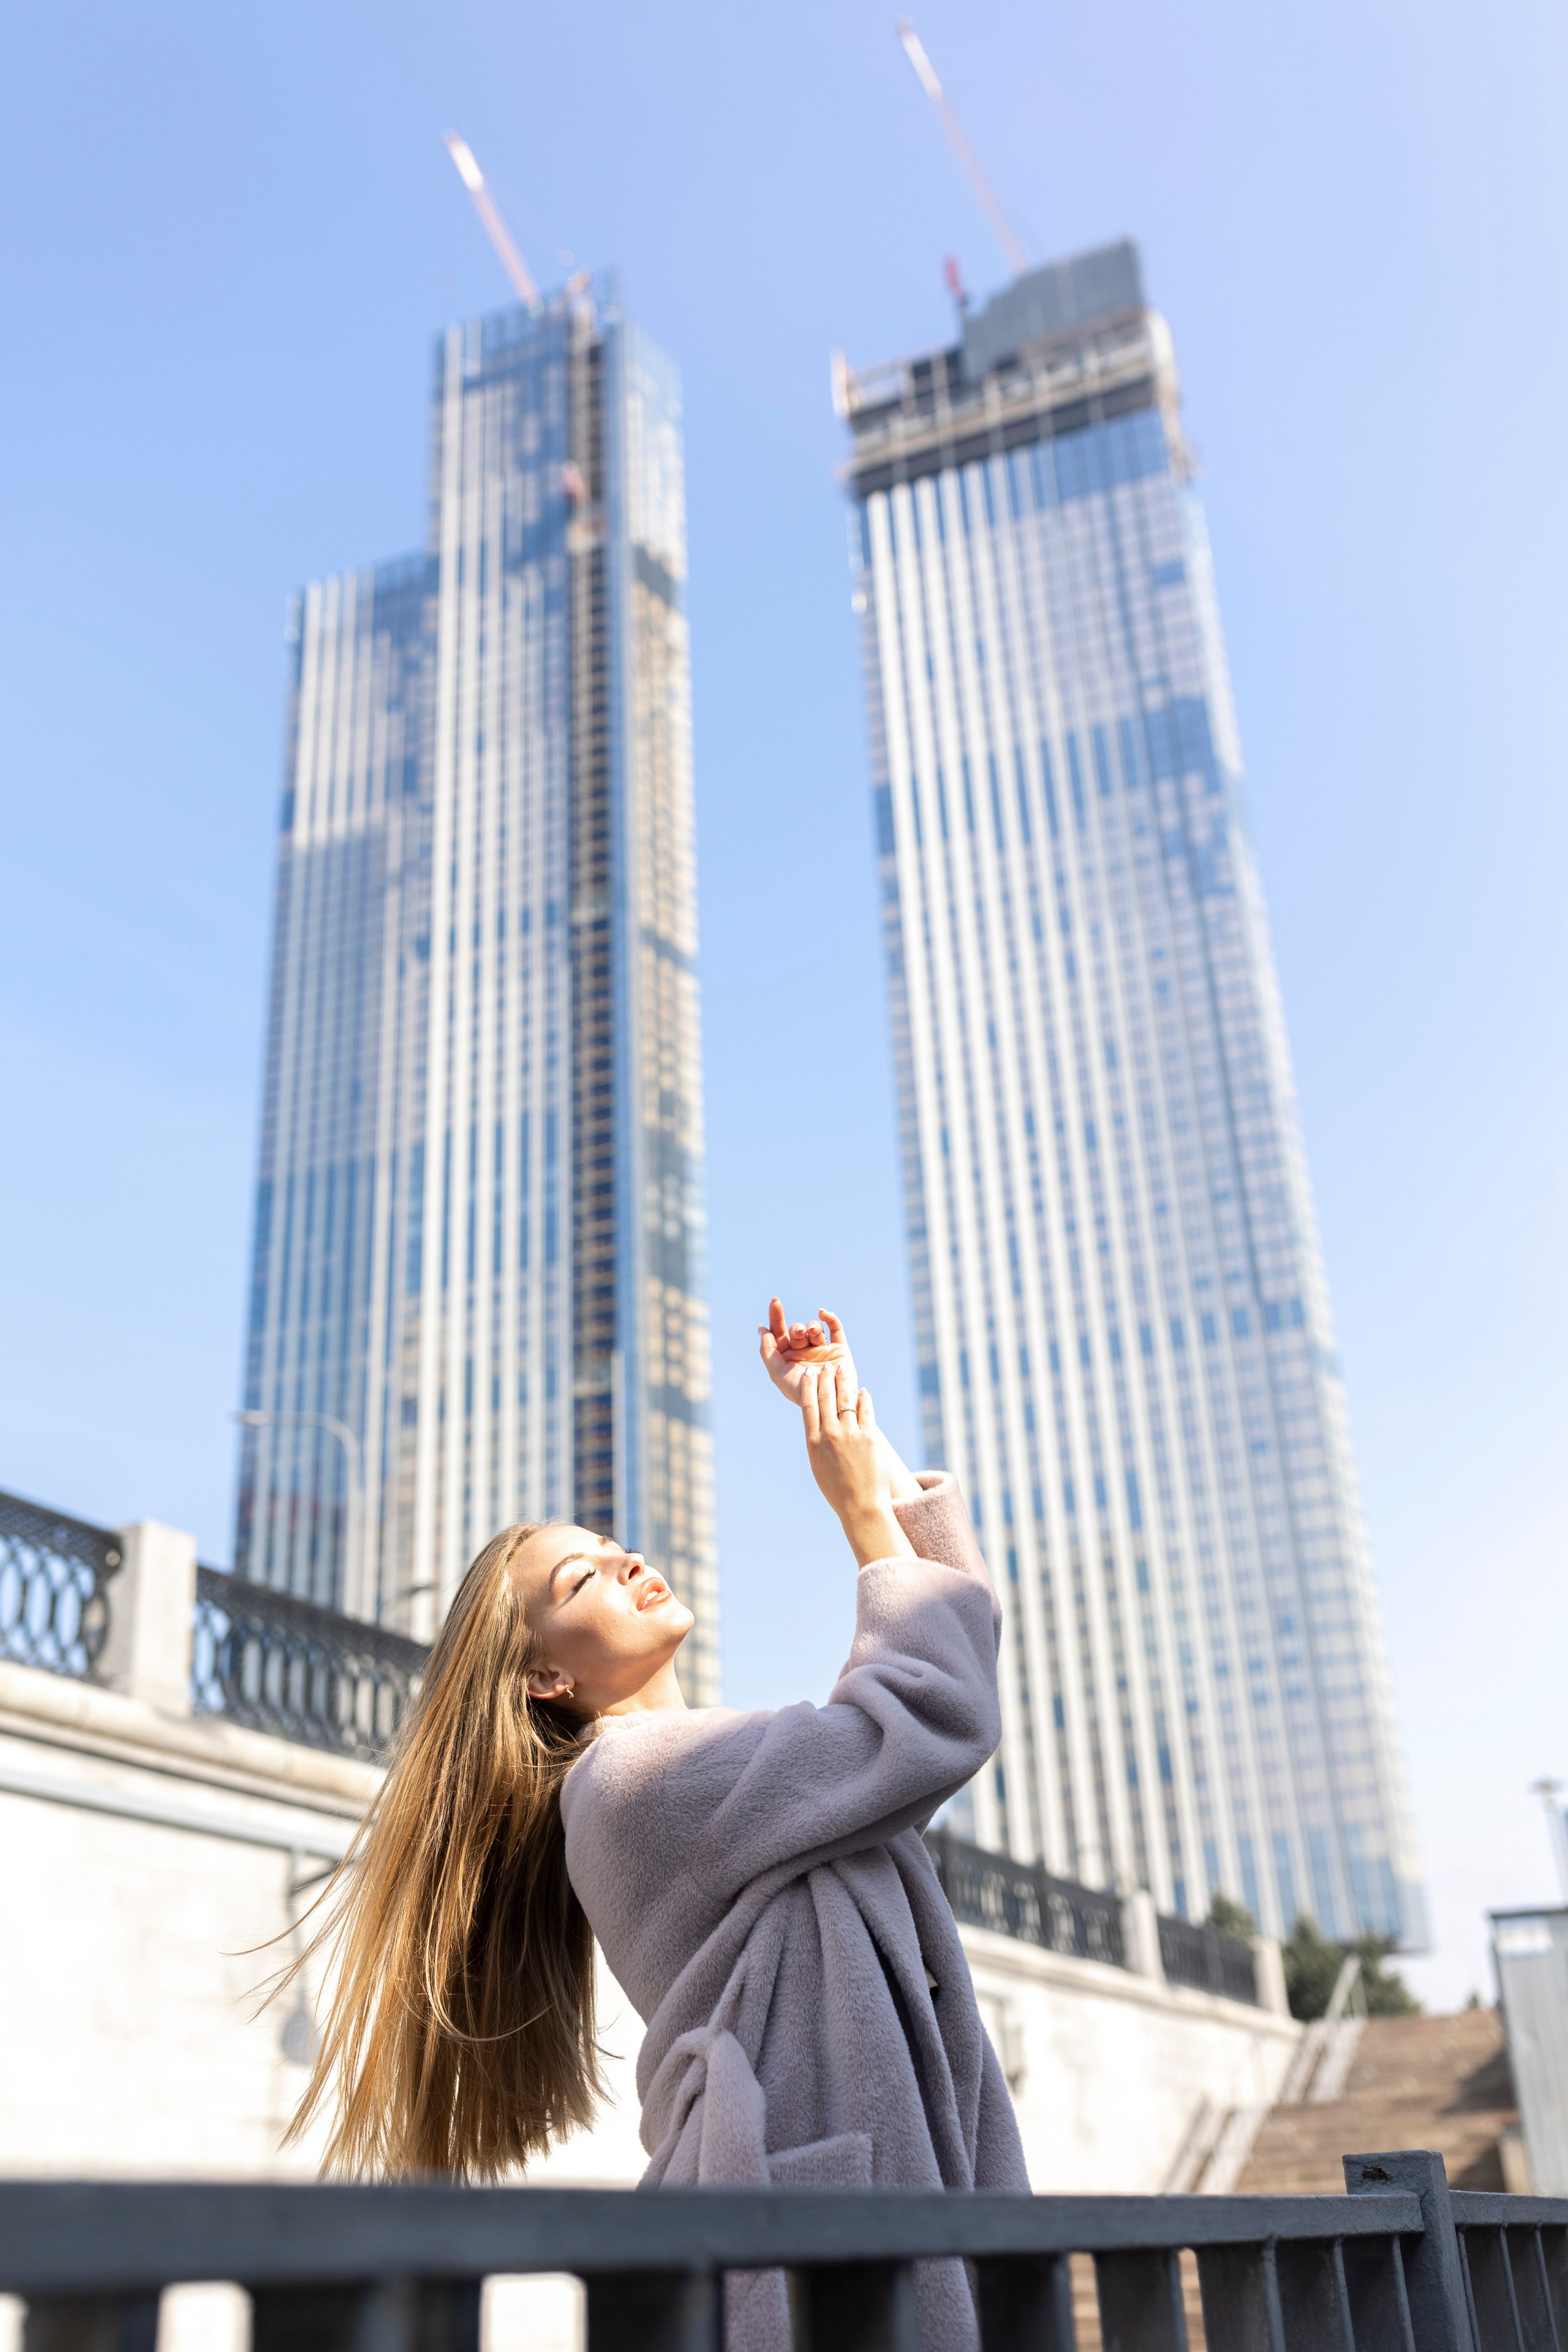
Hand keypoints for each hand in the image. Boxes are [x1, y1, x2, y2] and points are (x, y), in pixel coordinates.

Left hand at [759, 1299, 857, 1407]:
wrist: (830, 1404)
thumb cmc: (801, 1392)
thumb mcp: (778, 1373)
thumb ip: (768, 1351)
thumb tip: (762, 1329)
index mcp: (788, 1356)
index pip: (779, 1332)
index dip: (776, 1316)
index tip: (774, 1302)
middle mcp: (804, 1351)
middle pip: (797, 1330)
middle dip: (796, 1328)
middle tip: (798, 1332)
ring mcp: (822, 1349)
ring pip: (815, 1329)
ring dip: (812, 1326)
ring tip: (812, 1331)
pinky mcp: (840, 1349)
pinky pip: (835, 1329)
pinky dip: (830, 1318)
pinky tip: (823, 1313)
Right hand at [800, 1362, 914, 1567]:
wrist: (860, 1506)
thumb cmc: (837, 1490)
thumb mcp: (819, 1466)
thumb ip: (818, 1443)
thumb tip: (820, 1424)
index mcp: (813, 1442)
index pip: (808, 1406)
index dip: (808, 1387)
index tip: (808, 1375)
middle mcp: (830, 1435)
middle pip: (825, 1398)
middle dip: (825, 1379)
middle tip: (825, 1366)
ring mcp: (850, 1434)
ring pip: (845, 1400)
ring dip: (843, 1382)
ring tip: (842, 1370)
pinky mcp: (870, 1437)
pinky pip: (865, 1411)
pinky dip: (863, 1399)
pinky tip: (862, 1391)